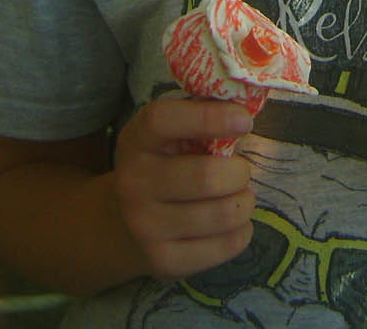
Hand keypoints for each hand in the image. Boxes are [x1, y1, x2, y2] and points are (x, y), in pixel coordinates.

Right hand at [112, 98, 256, 278]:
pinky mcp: (164, 261)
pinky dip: (242, 231)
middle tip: (240, 171)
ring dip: (244, 202)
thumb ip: (201, 115)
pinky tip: (230, 222)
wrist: (120, 223)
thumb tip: (246, 104)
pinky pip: (226, 245)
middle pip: (206, 177)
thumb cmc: (162, 164)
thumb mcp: (168, 134)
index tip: (244, 120)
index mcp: (136, 140)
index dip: (209, 117)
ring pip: (223, 214)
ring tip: (238, 196)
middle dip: (239, 172)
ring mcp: (145, 226)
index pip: (163, 121)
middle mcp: (134, 183)